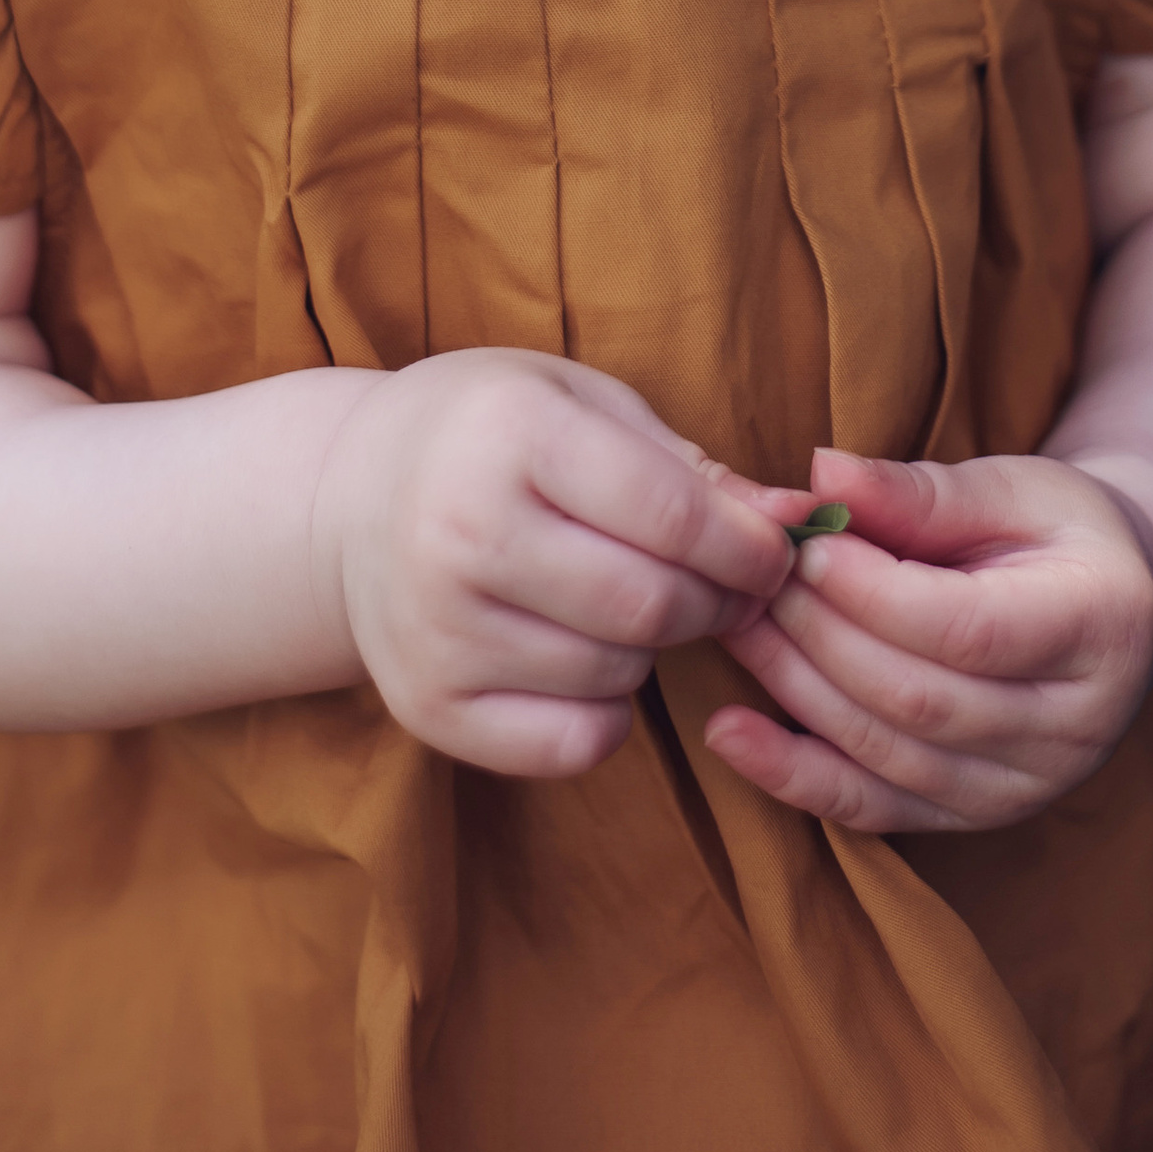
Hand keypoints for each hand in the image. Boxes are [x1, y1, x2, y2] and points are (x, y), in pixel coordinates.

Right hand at [314, 349, 804, 780]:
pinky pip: (571, 744)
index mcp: (509, 434)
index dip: (748, 546)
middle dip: (716, 602)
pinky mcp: (427, 706)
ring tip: (635, 603)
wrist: (351, 496)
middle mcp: (459, 532)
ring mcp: (435, 630)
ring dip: (656, 651)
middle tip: (728, 586)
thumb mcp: (586, 406)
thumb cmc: (496, 434)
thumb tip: (801, 519)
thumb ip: (692, 469)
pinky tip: (589, 658)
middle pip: (648, 605)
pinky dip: (607, 714)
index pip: (669, 515)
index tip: (775, 552)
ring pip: (615, 675)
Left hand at [703, 448, 1152, 836]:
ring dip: (794, 689)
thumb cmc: (1056, 526)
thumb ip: (919, 492)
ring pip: (887, 756)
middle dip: (817, 635)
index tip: (799, 544)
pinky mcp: (976, 817)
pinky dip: (793, 774)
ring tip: (735, 623)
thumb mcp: (1010, 485)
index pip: (965, 628)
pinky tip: (729, 732)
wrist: (1110, 601)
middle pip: (919, 698)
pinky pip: (874, 811)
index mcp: (1100, 627)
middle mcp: (1075, 728)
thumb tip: (821, 473)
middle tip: (749, 577)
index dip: (869, 591)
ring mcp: (1028, 787)